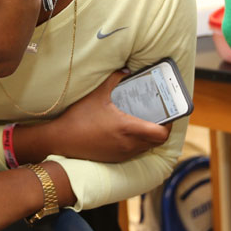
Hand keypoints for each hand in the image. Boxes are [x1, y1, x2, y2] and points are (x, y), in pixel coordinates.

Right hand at [46, 70, 170, 162]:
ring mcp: (122, 153)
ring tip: (144, 121)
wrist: (61, 140)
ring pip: (147, 147)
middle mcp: (128, 144)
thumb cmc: (79, 117)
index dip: (169, 124)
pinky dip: (138, 142)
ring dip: (149, 136)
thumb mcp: (98, 94)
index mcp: (128, 128)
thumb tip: (127, 71)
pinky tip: (128, 130)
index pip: (161, 133)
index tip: (167, 113)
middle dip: (161, 128)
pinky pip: (135, 151)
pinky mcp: (115, 159)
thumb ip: (116, 79)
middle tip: (157, 115)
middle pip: (158, 141)